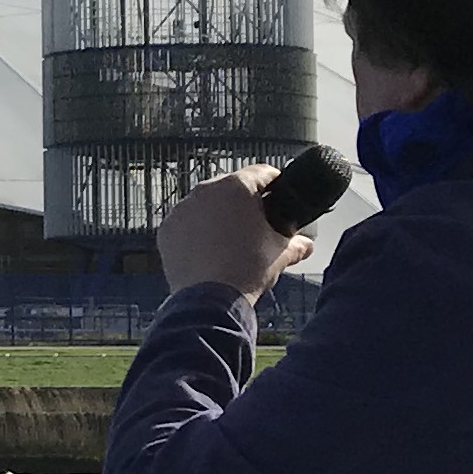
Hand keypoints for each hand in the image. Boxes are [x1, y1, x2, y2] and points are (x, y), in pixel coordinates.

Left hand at [158, 169, 306, 300]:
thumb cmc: (246, 271)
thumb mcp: (280, 253)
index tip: (280, 193)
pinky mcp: (167, 229)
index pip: (263, 173)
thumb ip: (296, 243)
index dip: (276, 183)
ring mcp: (182, 209)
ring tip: (231, 239)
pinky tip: (209, 250)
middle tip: (256, 221)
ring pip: (206, 204)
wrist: (210, 300)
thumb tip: (305, 245)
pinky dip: (196, 232)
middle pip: (232, 188)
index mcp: (237, 187)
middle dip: (245, 202)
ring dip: (218, 215)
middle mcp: (206, 191)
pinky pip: (186, 224)